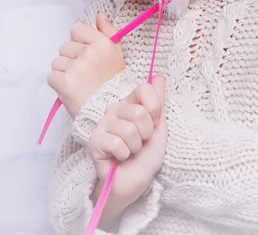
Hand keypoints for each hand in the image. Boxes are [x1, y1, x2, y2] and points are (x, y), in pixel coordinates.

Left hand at [47, 13, 124, 118]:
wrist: (109, 113)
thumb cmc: (113, 84)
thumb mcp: (117, 55)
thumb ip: (109, 33)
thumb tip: (99, 15)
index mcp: (103, 44)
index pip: (77, 29)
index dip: (79, 42)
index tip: (86, 55)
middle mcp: (89, 53)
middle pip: (65, 47)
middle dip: (71, 59)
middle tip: (84, 74)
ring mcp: (76, 68)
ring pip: (57, 62)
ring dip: (64, 72)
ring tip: (78, 83)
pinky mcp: (64, 82)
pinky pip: (52, 76)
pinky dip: (58, 84)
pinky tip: (71, 90)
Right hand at [88, 76, 166, 213]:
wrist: (132, 183)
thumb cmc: (145, 157)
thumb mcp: (159, 128)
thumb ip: (158, 102)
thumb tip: (160, 76)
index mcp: (130, 102)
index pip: (144, 88)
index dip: (154, 109)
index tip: (153, 124)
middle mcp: (115, 108)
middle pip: (139, 112)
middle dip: (146, 133)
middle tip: (140, 143)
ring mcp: (103, 123)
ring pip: (129, 130)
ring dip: (135, 147)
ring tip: (130, 151)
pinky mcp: (94, 140)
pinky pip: (117, 143)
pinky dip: (124, 155)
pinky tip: (119, 158)